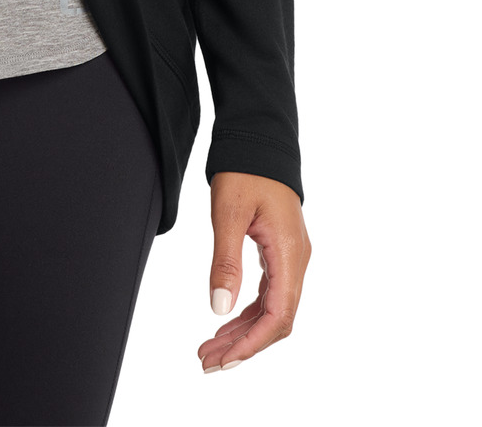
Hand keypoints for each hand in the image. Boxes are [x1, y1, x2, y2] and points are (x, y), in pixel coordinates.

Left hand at [197, 171, 310, 373]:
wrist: (259, 140)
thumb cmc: (244, 171)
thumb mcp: (228, 213)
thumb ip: (226, 261)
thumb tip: (218, 308)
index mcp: (288, 253)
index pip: (278, 315)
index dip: (252, 343)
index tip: (224, 361)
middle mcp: (296, 260)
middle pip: (275, 319)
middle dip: (243, 344)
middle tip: (207, 361)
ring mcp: (290, 257)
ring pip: (272, 308)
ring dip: (243, 331)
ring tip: (210, 348)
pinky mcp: (280, 252)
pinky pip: (269, 292)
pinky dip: (247, 311)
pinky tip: (226, 321)